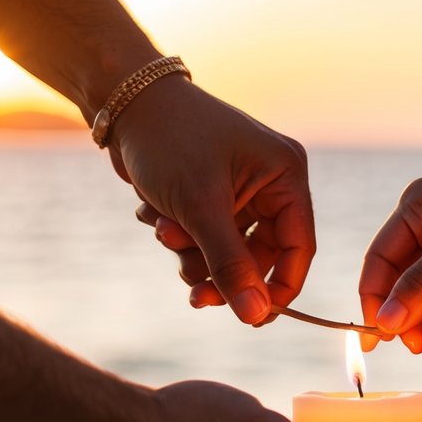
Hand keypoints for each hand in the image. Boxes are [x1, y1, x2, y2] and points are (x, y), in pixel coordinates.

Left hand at [108, 75, 314, 324]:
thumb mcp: (200, 207)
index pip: (298, 247)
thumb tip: (255, 317)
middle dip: (221, 272)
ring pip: (228, 253)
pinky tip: (155, 214)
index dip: (278, 288)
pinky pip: (205, 239)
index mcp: (285, 174)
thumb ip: (230, 265)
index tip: (253, 318)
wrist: (123, 102)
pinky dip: (180, 238)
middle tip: (195, 295)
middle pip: (260, 257)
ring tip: (163, 232)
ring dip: (193, 255)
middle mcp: (269, 182)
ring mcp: (239, 190)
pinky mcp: (210, 195)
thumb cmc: (169, 140)